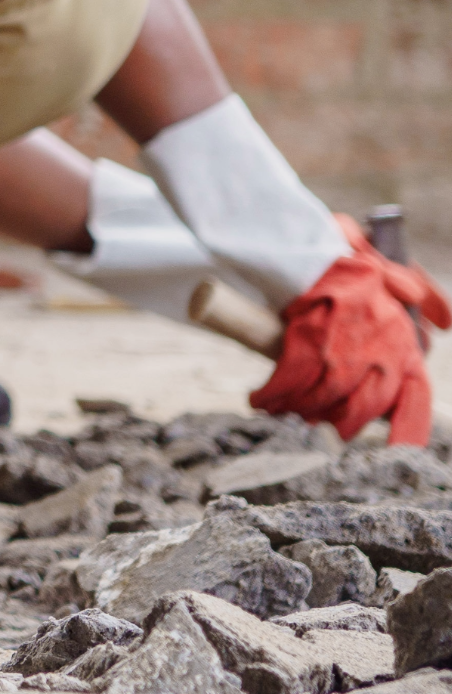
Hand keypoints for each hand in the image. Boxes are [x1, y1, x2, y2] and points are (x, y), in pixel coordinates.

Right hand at [251, 224, 450, 445]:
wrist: (299, 245)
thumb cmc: (341, 258)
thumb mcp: (387, 269)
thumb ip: (419, 293)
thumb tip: (444, 323)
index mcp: (400, 343)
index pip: (413, 399)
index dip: (407, 431)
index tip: (397, 449)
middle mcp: (378, 356)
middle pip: (361, 410)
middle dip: (338, 422)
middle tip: (320, 424)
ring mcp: (342, 355)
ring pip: (323, 402)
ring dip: (300, 410)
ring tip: (282, 409)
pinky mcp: (306, 349)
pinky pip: (290, 385)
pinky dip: (272, 395)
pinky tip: (260, 399)